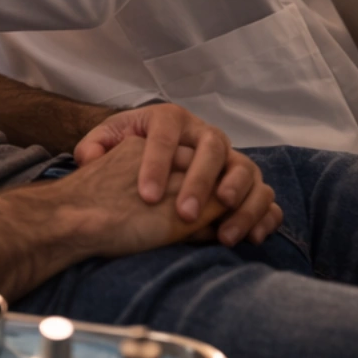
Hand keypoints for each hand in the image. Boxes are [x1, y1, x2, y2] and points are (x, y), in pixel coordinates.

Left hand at [74, 104, 281, 245]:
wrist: (156, 151)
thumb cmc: (130, 146)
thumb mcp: (108, 139)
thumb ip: (95, 146)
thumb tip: (90, 159)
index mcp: (171, 119)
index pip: (167, 135)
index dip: (158, 164)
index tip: (147, 196)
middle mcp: (206, 134)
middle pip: (213, 150)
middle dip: (201, 182)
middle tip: (186, 214)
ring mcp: (231, 158)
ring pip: (248, 172)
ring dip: (240, 203)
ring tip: (222, 233)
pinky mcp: (247, 182)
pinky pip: (267, 196)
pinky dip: (264, 216)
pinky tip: (251, 238)